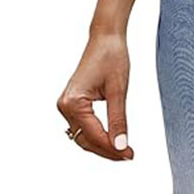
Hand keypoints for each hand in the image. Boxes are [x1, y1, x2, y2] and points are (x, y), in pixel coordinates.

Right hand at [57, 32, 133, 160]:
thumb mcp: (118, 90)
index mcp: (73, 103)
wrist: (106, 37)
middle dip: (107, 149)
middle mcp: (64, 106)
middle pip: (85, 139)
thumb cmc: (112, 57)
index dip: (112, 148)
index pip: (93, 136)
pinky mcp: (72, 102)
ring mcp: (66, 105)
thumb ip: (118, 119)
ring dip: (101, 144)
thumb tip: (121, 145)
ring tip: (123, 150)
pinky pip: (83, 125)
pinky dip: (96, 133)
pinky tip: (111, 138)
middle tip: (128, 155)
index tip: (129, 155)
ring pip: (83, 135)